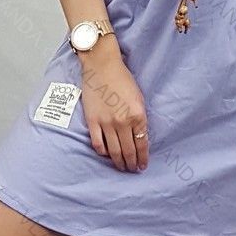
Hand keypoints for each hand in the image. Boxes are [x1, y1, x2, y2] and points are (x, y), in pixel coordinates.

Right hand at [77, 36, 149, 172]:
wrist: (102, 66)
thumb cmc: (122, 79)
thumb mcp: (139, 98)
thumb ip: (140, 118)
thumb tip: (139, 136)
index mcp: (137, 115)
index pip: (142, 144)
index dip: (143, 158)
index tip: (143, 165)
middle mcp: (123, 122)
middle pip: (128, 150)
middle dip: (132, 163)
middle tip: (133, 169)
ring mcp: (106, 123)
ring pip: (114, 150)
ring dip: (119, 162)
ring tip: (122, 167)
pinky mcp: (93, 121)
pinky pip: (98, 143)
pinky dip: (103, 152)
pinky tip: (106, 154)